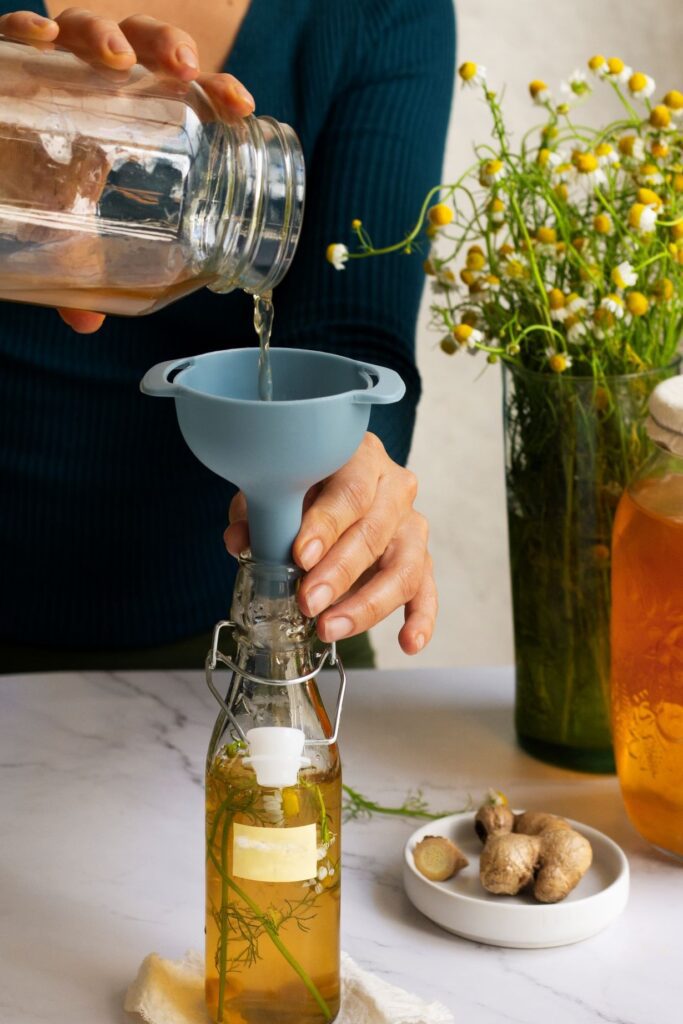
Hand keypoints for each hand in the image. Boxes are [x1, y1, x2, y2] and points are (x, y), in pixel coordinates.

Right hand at [0, 8, 254, 333]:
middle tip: (186, 72)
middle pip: (144, 47)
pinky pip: (16, 31)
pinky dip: (26, 25)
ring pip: (88, 28)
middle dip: (170, 47)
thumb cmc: (37, 193)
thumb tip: (87, 324)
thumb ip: (83, 273)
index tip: (242, 107)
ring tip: (120, 60)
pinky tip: (41, 36)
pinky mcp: (10, 59)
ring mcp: (54, 67)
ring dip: (108, 34)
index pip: (187, 94)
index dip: (218, 92)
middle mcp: (99, 83)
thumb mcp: (69, 237)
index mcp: (135, 117)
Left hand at [225, 433, 437, 654]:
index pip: (351, 491)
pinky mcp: (419, 557)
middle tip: (308, 601)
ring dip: (366, 605)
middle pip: (375, 532)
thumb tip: (240, 541)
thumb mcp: (276, 487)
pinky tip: (408, 642)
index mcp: (361, 458)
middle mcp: (394, 488)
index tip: (301, 556)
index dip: (327, 525)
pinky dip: (421, 618)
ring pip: (404, 567)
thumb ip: (260, 511)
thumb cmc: (303, 483)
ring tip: (329, 628)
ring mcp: (411, 524)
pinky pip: (426, 589)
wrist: (329, 480)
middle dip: (339, 572)